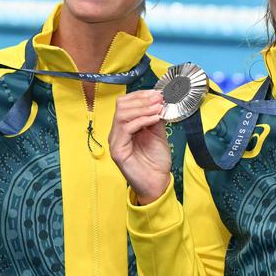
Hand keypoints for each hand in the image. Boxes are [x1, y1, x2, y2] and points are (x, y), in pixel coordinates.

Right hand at [109, 90, 171, 204]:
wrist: (157, 182)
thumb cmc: (156, 160)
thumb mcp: (158, 133)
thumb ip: (156, 118)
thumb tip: (160, 101)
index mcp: (125, 126)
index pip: (126, 103)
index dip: (141, 95)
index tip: (158, 93)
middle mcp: (117, 132)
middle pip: (121, 105)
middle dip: (142, 99)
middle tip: (159, 99)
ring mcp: (115, 141)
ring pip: (122, 115)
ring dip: (143, 108)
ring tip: (158, 107)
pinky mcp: (118, 150)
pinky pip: (126, 128)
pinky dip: (142, 120)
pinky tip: (155, 118)